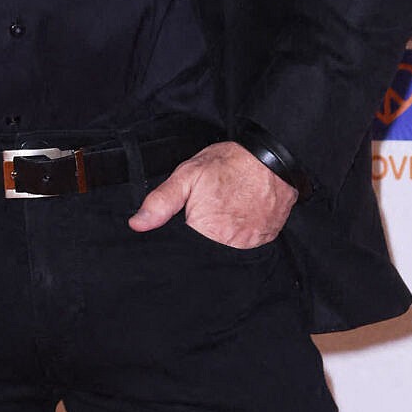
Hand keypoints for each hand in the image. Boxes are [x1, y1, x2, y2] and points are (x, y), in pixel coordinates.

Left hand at [128, 140, 297, 247]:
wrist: (274, 157)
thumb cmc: (230, 164)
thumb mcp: (188, 175)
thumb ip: (161, 201)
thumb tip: (137, 224)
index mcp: (205, 230)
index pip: (183, 250)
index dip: (179, 242)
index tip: (183, 226)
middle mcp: (228, 243)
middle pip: (204, 254)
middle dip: (199, 241)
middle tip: (205, 215)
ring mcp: (249, 244)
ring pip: (225, 253)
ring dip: (220, 240)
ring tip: (222, 215)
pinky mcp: (264, 240)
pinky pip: (246, 247)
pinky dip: (239, 237)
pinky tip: (237, 220)